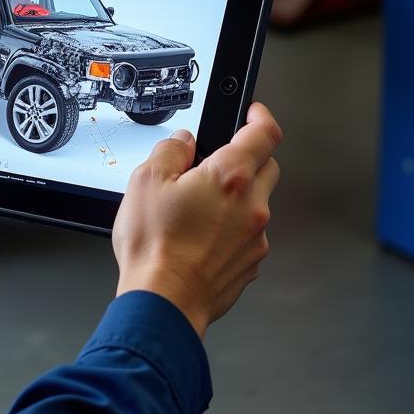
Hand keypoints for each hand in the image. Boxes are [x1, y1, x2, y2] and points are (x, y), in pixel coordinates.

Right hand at [112, 102, 281, 337]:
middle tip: (218, 160)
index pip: (264, 134)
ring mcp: (255, 238)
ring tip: (198, 207)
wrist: (164, 302)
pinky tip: (200, 236)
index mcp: (229, 177)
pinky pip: (248, 234)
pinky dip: (232, 228)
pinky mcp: (250, 263)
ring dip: (237, 196)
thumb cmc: (155, 246)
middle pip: (267, 167)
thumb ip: (170, 151)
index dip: (260, 116)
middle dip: (249, 156)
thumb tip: (182, 142)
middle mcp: (252, 206)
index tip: (253, 112)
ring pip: (257, 203)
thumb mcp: (146, 181)